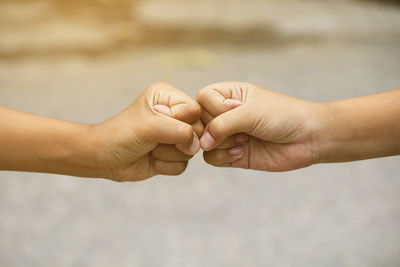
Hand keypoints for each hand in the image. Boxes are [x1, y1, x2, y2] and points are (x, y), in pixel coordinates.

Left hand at [91, 83, 202, 181]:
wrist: (103, 158)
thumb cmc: (121, 135)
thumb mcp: (149, 127)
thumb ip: (179, 131)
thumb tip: (196, 145)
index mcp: (168, 97)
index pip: (194, 110)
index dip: (182, 122)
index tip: (159, 125)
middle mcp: (174, 114)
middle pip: (197, 132)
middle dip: (174, 141)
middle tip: (153, 139)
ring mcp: (174, 135)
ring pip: (191, 151)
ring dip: (167, 154)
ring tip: (149, 148)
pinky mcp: (172, 155)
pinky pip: (183, 165)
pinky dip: (165, 165)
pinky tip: (150, 159)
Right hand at [197, 82, 322, 171]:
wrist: (308, 138)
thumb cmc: (282, 116)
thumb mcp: (250, 112)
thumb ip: (221, 125)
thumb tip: (201, 143)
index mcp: (230, 95)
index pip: (203, 98)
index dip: (212, 107)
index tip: (234, 110)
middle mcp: (226, 115)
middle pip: (201, 122)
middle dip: (218, 129)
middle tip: (241, 130)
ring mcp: (229, 135)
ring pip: (204, 142)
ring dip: (222, 144)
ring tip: (244, 141)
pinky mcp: (234, 154)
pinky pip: (213, 158)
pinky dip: (224, 157)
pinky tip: (242, 153)